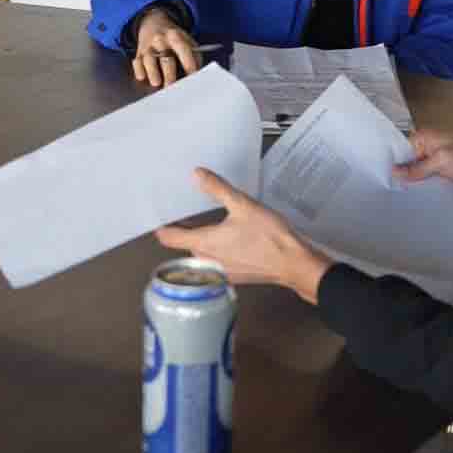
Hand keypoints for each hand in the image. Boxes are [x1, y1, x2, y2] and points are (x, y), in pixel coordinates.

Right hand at [133, 7, 201, 89]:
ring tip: (156, 83)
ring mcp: (148, 46)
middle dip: (169, 73)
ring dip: (153, 72)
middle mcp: (160, 40)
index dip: (189, 63)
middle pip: (165, 57)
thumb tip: (198, 72)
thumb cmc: (173, 37)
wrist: (153, 22)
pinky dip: (139, 70)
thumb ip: (194, 54)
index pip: (183, 49)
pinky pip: (137, 62)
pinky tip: (143, 76)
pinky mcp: (138, 52)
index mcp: (175, 36)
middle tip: (172, 87)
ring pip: (149, 59)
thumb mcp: (186, 39)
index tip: (192, 76)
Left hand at [156, 169, 330, 302]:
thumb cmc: (270, 237)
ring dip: (203, 242)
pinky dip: (217, 252)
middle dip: (186, 232)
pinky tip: (232, 240)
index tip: (159, 219)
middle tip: (189, 214)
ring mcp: (220, 272)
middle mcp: (208, 261)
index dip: (162, 228)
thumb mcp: (242, 205)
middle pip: (186, 246)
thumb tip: (198, 175)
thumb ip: (217, 189)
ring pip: (202, 255)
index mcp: (205, 243)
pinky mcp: (234, 277)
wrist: (293, 263)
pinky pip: (216, 263)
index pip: (170, 238)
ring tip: (213, 225)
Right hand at [394, 129, 452, 193]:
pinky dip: (423, 192)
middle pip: (406, 164)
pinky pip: (426, 187)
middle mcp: (428, 151)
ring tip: (405, 195)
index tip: (385, 175)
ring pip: (415, 178)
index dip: (393, 162)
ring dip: (413, 185)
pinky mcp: (441, 180)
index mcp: (426, 138)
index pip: (400, 149)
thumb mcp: (442, 160)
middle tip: (394, 188)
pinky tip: (418, 199)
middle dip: (402, 176)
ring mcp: (434, 166)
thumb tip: (397, 172)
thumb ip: (418, 168)